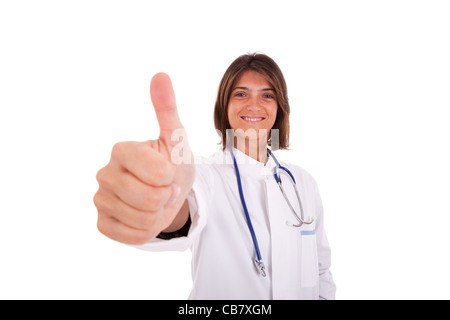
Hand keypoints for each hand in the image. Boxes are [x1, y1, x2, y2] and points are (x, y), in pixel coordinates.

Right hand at [94, 73, 194, 244]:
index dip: (171, 176)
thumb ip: (167, 109)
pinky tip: (144, 216)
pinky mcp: (103, 223)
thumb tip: (160, 75)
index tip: (167, 171)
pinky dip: (147, 230)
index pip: (157, 173)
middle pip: (150, 198)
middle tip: (163, 188)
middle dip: (166, 196)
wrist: (168, 192)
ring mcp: (101, 199)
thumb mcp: (175, 138)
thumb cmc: (172, 162)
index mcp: (121, 150)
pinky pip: (133, 236)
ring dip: (159, 213)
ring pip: (144, 219)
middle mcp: (104, 173)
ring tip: (155, 201)